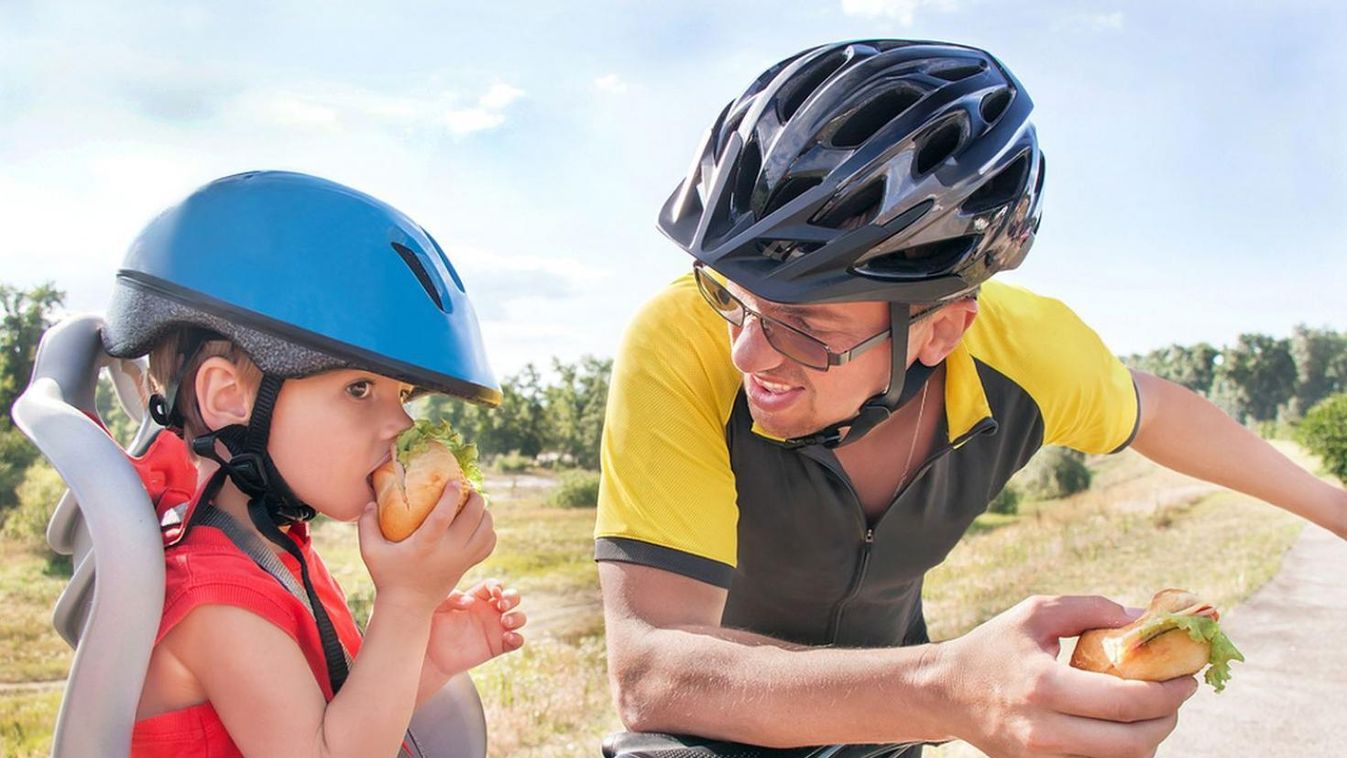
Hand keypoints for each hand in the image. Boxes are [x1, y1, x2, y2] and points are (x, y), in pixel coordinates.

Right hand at [357, 484, 495, 613]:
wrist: (408, 607)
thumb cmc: (387, 576)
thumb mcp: (370, 551)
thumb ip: (366, 524)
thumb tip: (371, 501)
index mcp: (425, 544)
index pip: (443, 515)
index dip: (452, 495)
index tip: (455, 481)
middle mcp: (448, 551)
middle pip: (473, 517)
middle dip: (476, 498)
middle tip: (468, 488)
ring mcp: (461, 559)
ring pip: (486, 529)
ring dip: (484, 512)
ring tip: (474, 503)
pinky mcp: (467, 565)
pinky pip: (489, 544)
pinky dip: (489, 531)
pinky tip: (479, 523)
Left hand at [423, 579, 525, 679]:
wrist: (430, 656)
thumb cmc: (431, 627)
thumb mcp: (437, 607)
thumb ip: (452, 599)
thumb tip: (470, 601)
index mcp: (476, 597)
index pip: (494, 585)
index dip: (497, 586)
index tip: (495, 592)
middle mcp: (489, 611)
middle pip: (512, 597)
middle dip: (512, 598)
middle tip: (502, 605)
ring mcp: (495, 629)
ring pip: (519, 618)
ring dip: (517, 617)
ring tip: (505, 622)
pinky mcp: (497, 647)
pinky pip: (516, 641)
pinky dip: (518, 638)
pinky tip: (508, 637)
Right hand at [935, 595, 1196, 757]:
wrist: (945, 693)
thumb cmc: (993, 648)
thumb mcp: (1035, 614)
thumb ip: (1090, 609)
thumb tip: (1143, 619)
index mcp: (1043, 686)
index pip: (1126, 701)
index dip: (1169, 692)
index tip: (1187, 677)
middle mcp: (1044, 730)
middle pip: (1134, 743)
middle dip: (1169, 719)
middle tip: (1178, 695)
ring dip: (1150, 739)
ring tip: (1154, 710)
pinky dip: (1122, 751)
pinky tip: (1126, 728)